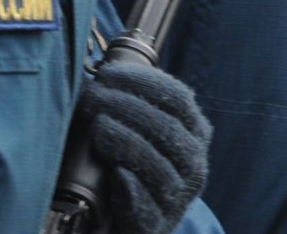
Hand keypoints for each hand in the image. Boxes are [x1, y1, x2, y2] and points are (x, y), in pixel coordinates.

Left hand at [75, 61, 211, 233]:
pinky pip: (147, 204)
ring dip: (125, 141)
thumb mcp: (141, 130)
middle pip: (166, 127)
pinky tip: (116, 174)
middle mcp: (193, 165)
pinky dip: (131, 188)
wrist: (128, 223)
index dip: (143, 81)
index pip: (178, 98)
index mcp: (193, 133)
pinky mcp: (156, 224)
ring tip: (98, 127)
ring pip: (158, 166)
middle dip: (125, 106)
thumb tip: (103, 68)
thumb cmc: (131, 165)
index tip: (109, 72)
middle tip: (93, 96)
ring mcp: (177, 197)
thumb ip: (132, 102)